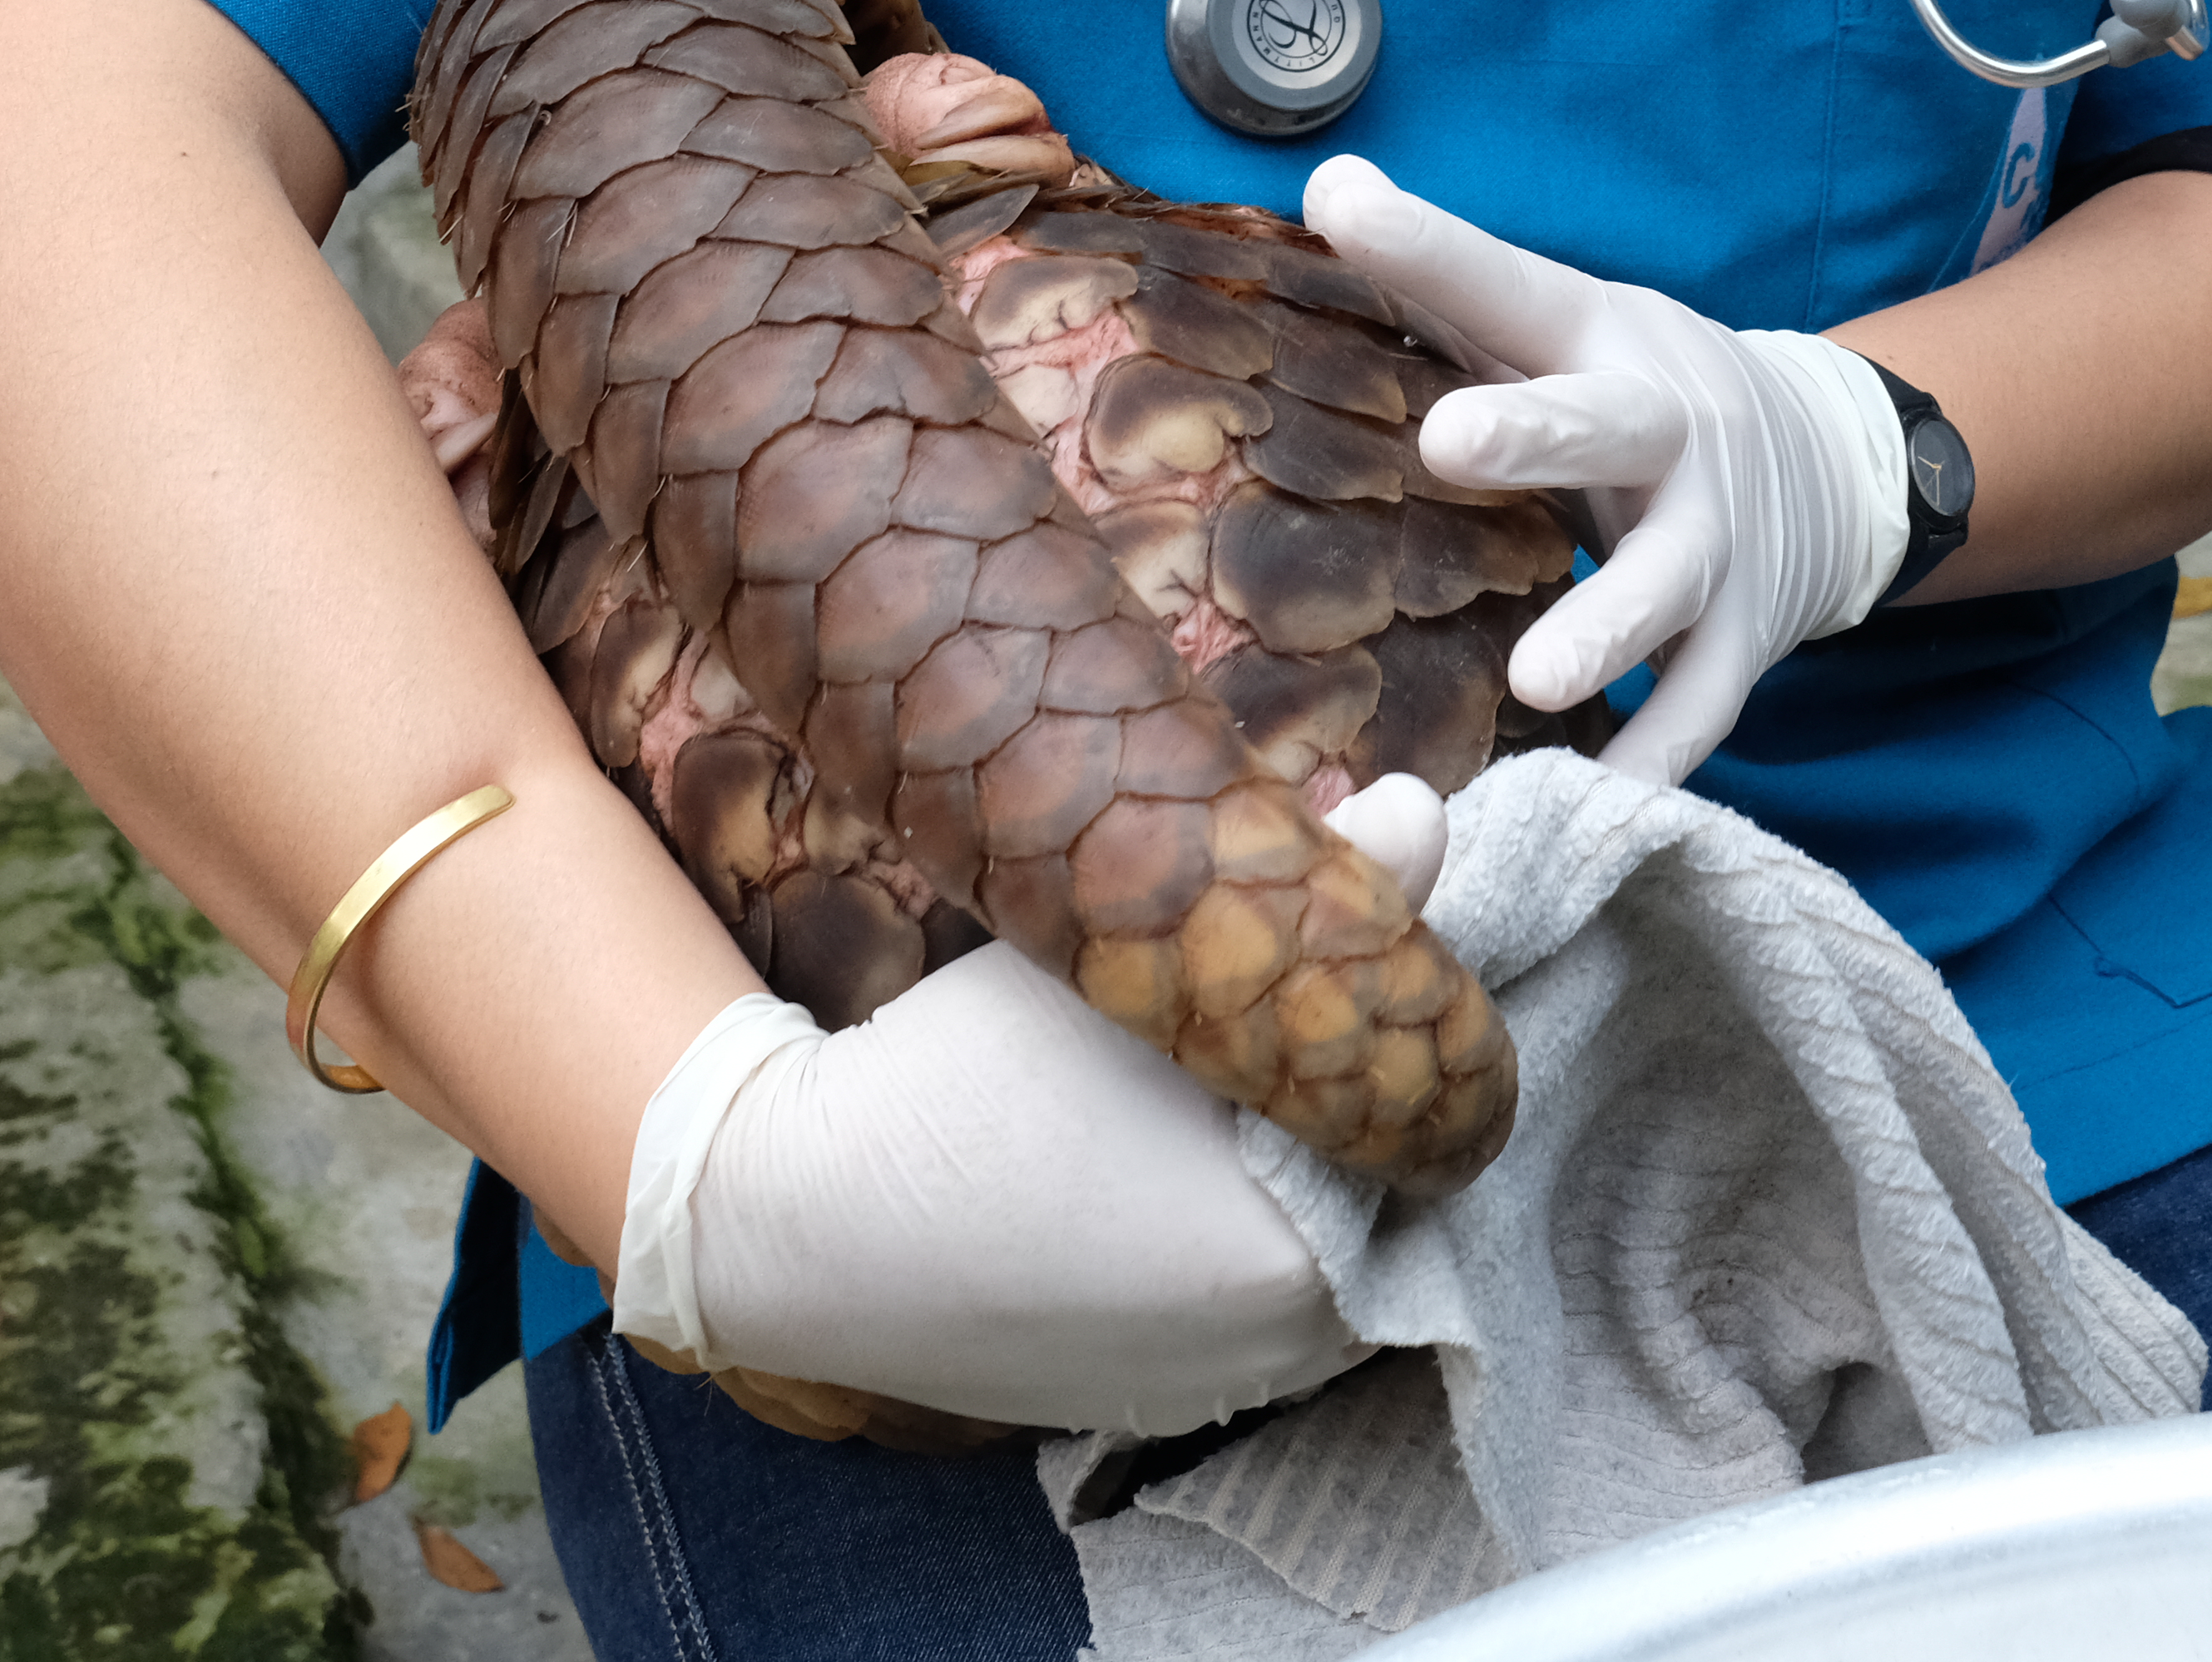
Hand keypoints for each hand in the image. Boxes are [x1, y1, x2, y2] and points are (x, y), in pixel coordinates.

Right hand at [609, 779, 1446, 1433]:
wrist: (788, 1219)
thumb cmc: (964, 1088)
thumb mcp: (1138, 962)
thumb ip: (1306, 892)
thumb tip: (1421, 812)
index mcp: (1309, 1267)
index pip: (1423, 1125)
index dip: (1388, 1032)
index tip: (1334, 965)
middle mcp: (1280, 1359)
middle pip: (1371, 1193)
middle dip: (1338, 1098)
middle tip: (1261, 1007)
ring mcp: (1204, 1393)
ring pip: (1301, 1246)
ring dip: (1280, 1164)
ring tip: (1197, 1075)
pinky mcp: (1132, 1399)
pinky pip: (1223, 1298)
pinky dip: (1210, 1227)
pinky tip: (1148, 1156)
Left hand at [1300, 157, 1905, 786]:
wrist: (1833, 460)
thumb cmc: (1633, 392)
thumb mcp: (1563, 322)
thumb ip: (1449, 277)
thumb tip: (1324, 179)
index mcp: (1599, 338)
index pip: (1504, 284)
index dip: (1427, 245)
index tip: (1344, 204)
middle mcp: (1667, 428)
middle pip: (1607, 423)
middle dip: (1535, 433)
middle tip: (1451, 439)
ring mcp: (1718, 537)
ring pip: (1669, 583)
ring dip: (1607, 628)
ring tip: (1536, 680)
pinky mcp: (1749, 633)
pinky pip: (1703, 708)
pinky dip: (1655, 762)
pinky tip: (1595, 813)